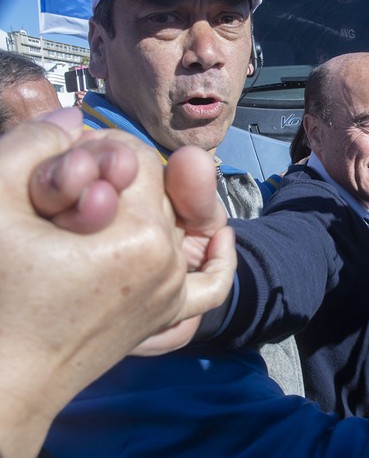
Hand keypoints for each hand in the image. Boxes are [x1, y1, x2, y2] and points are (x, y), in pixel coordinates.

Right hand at [0, 109, 234, 456]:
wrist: (5, 379)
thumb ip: (31, 147)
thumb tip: (73, 117)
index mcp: (139, 236)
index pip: (133, 159)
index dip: (93, 151)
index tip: (60, 168)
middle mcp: (169, 264)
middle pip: (153, 190)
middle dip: (113, 180)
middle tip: (65, 198)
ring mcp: (173, 292)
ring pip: (173, 224)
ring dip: (145, 207)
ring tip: (98, 209)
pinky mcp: (168, 315)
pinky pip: (212, 284)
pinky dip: (218, 259)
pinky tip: (219, 236)